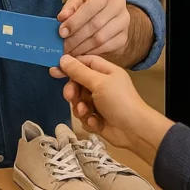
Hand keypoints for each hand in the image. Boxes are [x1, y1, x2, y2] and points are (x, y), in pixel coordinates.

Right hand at [49, 55, 172, 164]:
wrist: (134, 131)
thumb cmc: (119, 102)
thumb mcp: (98, 83)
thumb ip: (79, 72)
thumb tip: (63, 58)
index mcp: (106, 72)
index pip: (84, 62)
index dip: (70, 66)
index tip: (55, 71)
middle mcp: (102, 85)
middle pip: (78, 83)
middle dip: (73, 91)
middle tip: (71, 97)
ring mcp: (100, 103)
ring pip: (79, 101)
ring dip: (80, 108)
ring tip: (86, 112)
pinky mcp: (98, 118)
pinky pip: (84, 116)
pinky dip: (88, 120)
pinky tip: (96, 122)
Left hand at [58, 0, 129, 57]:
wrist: (109, 13)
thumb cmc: (88, 5)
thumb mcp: (77, 1)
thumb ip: (69, 8)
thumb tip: (62, 18)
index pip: (91, 6)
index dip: (75, 21)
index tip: (62, 32)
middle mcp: (118, 3)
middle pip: (95, 24)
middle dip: (76, 38)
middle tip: (63, 47)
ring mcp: (124, 21)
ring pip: (100, 38)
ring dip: (82, 47)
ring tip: (69, 52)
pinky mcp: (124, 37)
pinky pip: (106, 47)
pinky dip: (91, 52)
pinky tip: (80, 54)